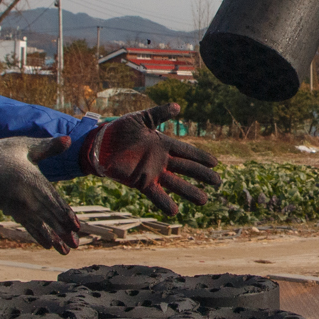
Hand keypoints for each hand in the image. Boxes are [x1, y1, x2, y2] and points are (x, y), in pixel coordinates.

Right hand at [0, 136, 85, 252]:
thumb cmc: (2, 153)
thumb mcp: (25, 146)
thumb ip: (48, 146)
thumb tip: (68, 139)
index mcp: (32, 180)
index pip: (53, 200)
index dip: (65, 214)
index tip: (76, 226)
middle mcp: (26, 197)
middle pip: (48, 216)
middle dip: (63, 231)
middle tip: (76, 245)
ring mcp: (18, 206)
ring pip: (39, 225)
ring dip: (53, 238)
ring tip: (64, 251)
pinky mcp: (11, 211)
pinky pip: (27, 226)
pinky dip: (38, 235)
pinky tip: (47, 245)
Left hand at [79, 103, 221, 216]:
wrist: (100, 143)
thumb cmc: (119, 130)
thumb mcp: (141, 118)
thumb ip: (159, 114)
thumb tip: (178, 106)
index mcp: (163, 144)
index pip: (186, 151)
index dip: (201, 157)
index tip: (215, 163)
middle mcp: (160, 160)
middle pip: (186, 168)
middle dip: (202, 175)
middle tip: (218, 182)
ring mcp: (152, 172)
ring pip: (175, 183)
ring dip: (189, 192)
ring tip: (204, 200)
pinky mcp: (140, 182)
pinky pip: (155, 194)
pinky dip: (164, 203)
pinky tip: (175, 211)